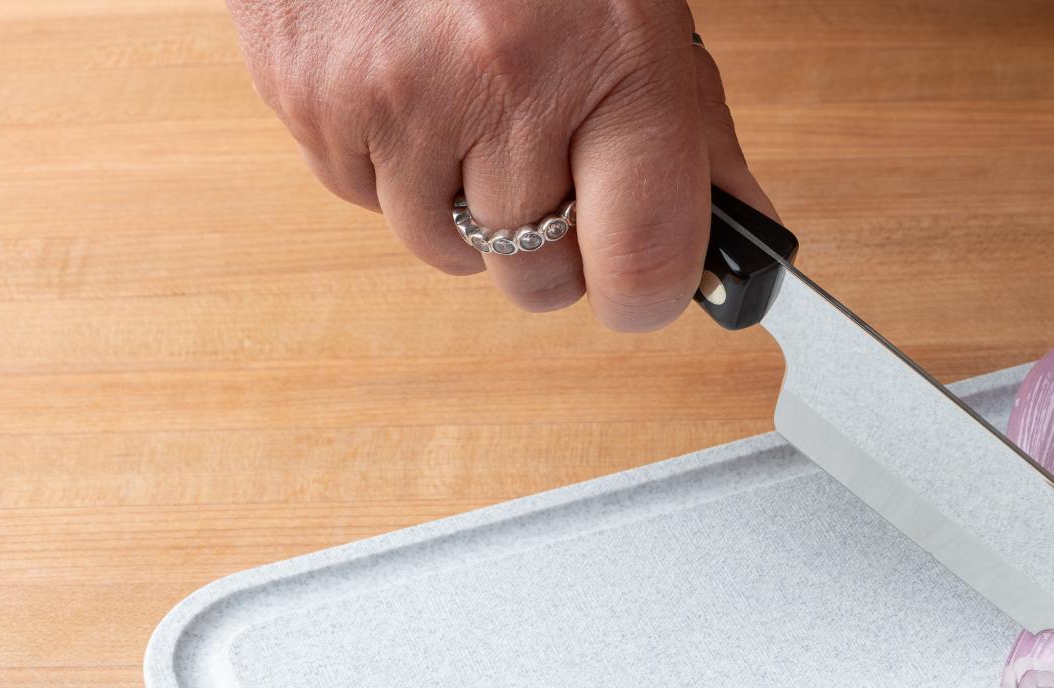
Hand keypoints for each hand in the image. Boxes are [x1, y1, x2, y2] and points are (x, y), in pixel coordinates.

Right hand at [228, 0, 770, 327]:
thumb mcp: (641, 10)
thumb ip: (694, 132)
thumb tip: (743, 236)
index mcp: (611, 55)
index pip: (643, 258)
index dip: (646, 293)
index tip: (643, 287)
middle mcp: (503, 81)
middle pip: (537, 276)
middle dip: (551, 251)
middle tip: (550, 175)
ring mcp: (396, 95)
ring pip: (446, 248)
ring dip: (464, 208)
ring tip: (472, 110)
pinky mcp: (310, 97)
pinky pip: (364, 198)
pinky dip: (391, 165)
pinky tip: (409, 85)